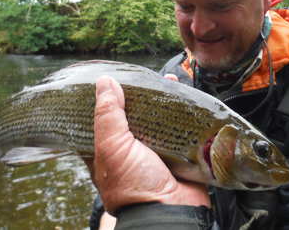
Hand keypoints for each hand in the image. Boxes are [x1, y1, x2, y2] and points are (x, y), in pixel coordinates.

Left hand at [87, 76, 209, 215]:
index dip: (110, 97)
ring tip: (168, 81)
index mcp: (108, 148)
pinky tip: (184, 95)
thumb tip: (105, 82)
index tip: (116, 77)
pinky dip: (180, 110)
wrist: (171, 211)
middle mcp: (130, 148)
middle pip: (134, 114)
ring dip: (163, 99)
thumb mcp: (112, 148)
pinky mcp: (175, 150)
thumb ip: (108, 115)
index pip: (105, 116)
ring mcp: (154, 149)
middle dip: (141, 95)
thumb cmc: (134, 185)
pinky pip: (177, 125)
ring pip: (157, 117)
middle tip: (147, 77)